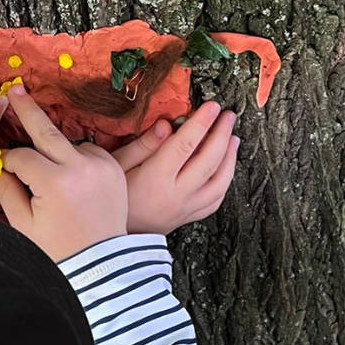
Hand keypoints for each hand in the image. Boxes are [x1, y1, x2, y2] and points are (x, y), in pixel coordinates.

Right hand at [0, 84, 127, 260]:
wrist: (100, 268)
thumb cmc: (58, 251)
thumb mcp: (23, 224)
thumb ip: (6, 189)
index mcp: (54, 184)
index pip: (21, 156)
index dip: (7, 161)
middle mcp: (81, 169)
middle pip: (47, 131)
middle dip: (28, 110)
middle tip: (14, 88)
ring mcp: (101, 167)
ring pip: (68, 144)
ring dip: (54, 149)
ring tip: (46, 170)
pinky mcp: (114, 170)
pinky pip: (89, 152)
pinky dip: (77, 158)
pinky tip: (69, 175)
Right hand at [111, 102, 239, 234]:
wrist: (111, 237)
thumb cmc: (114, 196)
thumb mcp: (118, 166)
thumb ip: (143, 145)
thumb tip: (167, 125)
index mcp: (156, 178)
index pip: (185, 145)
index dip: (201, 123)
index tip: (213, 107)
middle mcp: (176, 194)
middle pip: (209, 161)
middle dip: (222, 134)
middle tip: (228, 116)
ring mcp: (186, 208)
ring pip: (219, 182)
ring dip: (230, 158)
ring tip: (233, 138)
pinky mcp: (189, 216)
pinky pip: (215, 200)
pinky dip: (224, 181)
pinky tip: (226, 167)